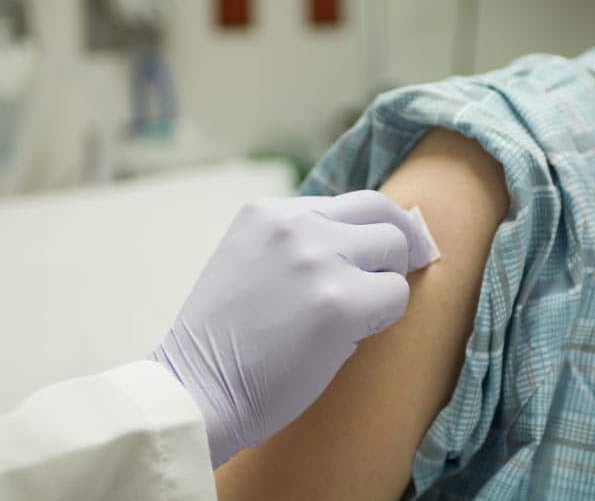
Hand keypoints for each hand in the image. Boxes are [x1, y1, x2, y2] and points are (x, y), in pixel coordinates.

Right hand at [148, 190, 438, 467]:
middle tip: (393, 281)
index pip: (354, 202)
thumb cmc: (228, 340)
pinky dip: (383, 319)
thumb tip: (377, 241)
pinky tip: (348, 338)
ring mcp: (316, 260)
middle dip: (397, 249)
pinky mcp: (338, 303)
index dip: (380, 228)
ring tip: (353, 317)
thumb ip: (304, 243)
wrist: (197, 392)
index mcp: (269, 212)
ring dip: (385, 285)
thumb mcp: (254, 262)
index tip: (393, 251)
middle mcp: (294, 225)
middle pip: (383, 216)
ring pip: (396, 251)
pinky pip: (396, 297)